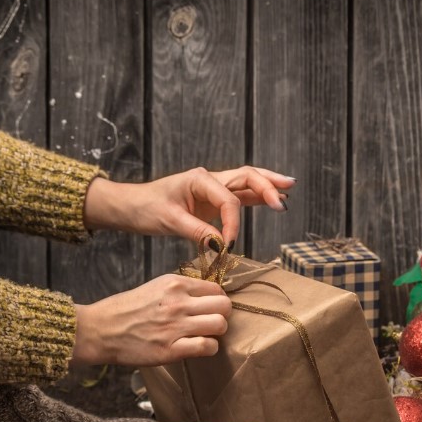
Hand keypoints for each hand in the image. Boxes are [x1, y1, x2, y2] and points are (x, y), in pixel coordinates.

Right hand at [71, 274, 230, 366]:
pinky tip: (198, 347)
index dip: (217, 299)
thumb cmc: (126, 309)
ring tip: (205, 335)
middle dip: (222, 314)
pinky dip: (208, 348)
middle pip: (224, 305)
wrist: (101, 330)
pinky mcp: (171, 349)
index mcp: (174, 284)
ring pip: (220, 325)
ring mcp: (176, 326)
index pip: (216, 288)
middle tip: (212, 322)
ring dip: (217, 332)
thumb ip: (180, 290)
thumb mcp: (155, 287)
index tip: (210, 307)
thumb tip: (205, 295)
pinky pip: (207, 346)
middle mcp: (178, 303)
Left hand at [84, 166, 295, 245]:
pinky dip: (256, 197)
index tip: (228, 244)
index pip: (229, 199)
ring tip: (289, 189)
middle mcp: (210, 180)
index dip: (233, 223)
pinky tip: (272, 200)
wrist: (132, 206)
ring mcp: (213, 189)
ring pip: (247, 182)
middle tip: (284, 200)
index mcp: (199, 180)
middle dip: (267, 187)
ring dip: (268, 186)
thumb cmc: (146, 208)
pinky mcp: (213, 201)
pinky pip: (239, 196)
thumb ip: (196, 231)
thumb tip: (220, 244)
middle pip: (247, 177)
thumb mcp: (169, 220)